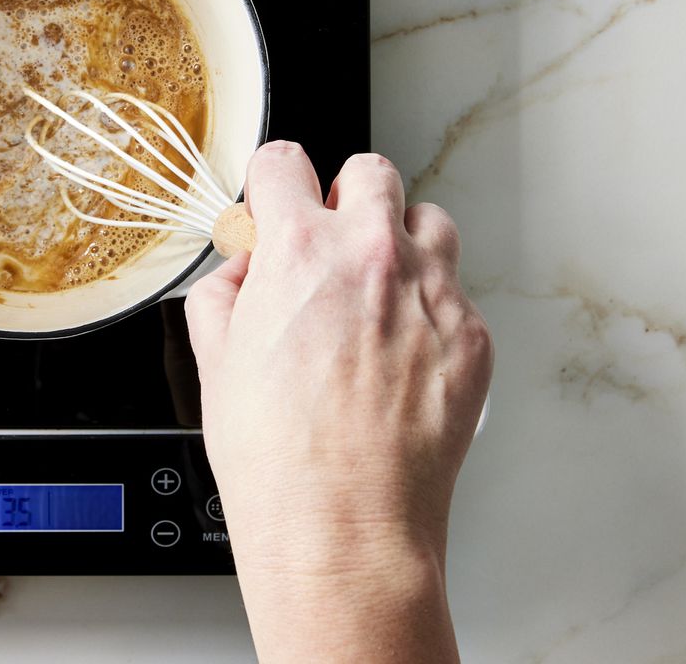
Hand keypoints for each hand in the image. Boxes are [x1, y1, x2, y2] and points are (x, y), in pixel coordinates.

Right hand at [185, 142, 491, 662]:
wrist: (343, 523)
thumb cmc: (277, 456)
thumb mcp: (214, 360)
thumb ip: (223, 293)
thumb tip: (242, 273)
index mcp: (299, 248)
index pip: (284, 163)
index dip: (270, 184)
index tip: (272, 203)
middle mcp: (371, 254)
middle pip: (370, 173)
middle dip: (344, 199)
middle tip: (328, 245)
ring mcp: (431, 292)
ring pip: (428, 222)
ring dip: (399, 242)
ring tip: (376, 293)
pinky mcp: (471, 336)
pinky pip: (455, 294)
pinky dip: (428, 310)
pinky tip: (402, 357)